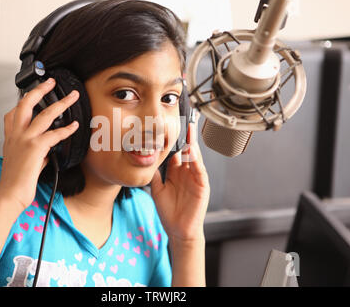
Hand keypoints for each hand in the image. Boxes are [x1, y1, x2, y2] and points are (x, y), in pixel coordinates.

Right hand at [0, 78, 79, 209]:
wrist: (9, 195)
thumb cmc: (15, 182)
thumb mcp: (23, 162)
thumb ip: (35, 152)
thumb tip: (48, 150)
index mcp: (10, 138)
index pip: (12, 113)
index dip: (23, 101)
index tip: (33, 93)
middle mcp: (15, 135)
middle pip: (26, 104)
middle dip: (40, 90)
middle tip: (51, 82)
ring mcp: (24, 140)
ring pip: (44, 114)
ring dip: (61, 103)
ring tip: (72, 97)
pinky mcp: (35, 148)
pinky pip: (54, 134)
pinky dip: (66, 129)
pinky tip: (74, 126)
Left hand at [150, 116, 209, 242]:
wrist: (178, 229)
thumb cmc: (169, 211)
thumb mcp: (157, 189)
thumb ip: (155, 174)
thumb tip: (147, 159)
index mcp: (176, 171)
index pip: (175, 151)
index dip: (172, 139)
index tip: (168, 125)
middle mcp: (186, 172)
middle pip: (186, 149)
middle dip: (185, 135)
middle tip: (181, 118)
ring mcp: (195, 177)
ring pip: (194, 156)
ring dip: (192, 143)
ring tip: (188, 129)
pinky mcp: (202, 185)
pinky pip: (199, 170)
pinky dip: (196, 160)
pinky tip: (193, 150)